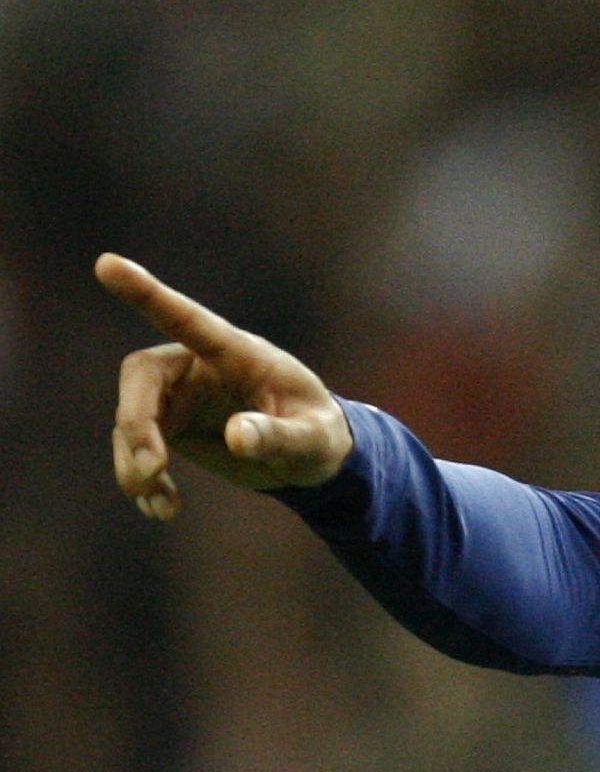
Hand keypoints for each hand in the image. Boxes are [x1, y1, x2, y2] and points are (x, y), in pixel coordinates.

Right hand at [103, 254, 352, 518]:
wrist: (313, 458)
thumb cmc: (321, 434)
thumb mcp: (313, 440)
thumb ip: (279, 435)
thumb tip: (237, 437)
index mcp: (237, 352)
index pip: (186, 318)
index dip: (146, 293)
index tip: (107, 263)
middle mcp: (198, 367)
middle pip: (140, 377)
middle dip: (136, 423)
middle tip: (153, 469)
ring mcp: (180, 396)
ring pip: (131, 420)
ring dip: (135, 463)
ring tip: (164, 506)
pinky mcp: (171, 426)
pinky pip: (137, 449)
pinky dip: (144, 481)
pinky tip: (164, 508)